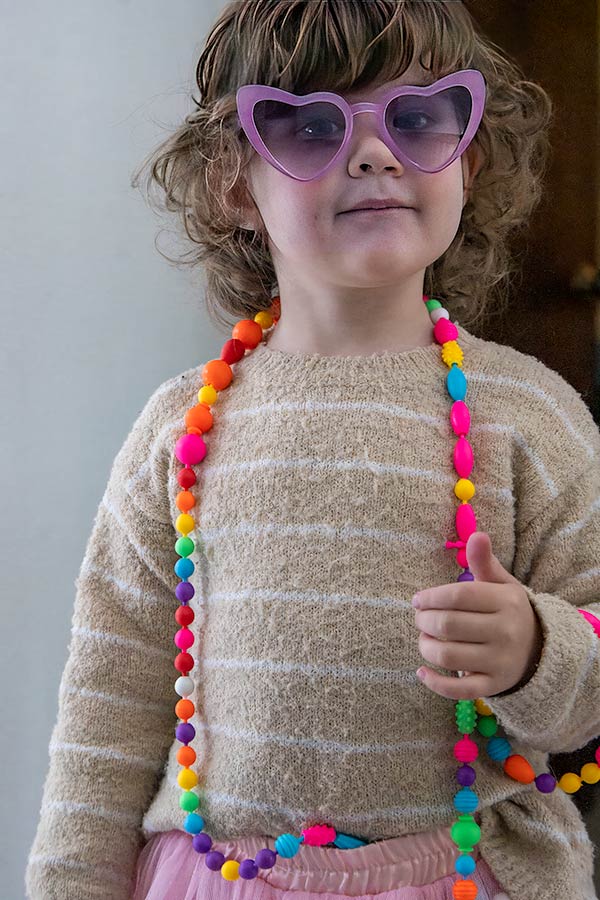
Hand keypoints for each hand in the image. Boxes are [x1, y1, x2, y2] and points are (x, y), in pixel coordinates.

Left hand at [412, 531, 543, 699]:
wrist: (538, 648)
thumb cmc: (506, 610)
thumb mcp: (500, 584)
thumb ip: (484, 562)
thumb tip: (477, 534)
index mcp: (505, 602)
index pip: (458, 596)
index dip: (431, 597)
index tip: (417, 600)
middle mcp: (505, 632)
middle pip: (449, 625)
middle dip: (424, 621)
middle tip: (418, 619)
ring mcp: (500, 662)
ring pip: (449, 657)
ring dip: (426, 647)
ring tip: (424, 638)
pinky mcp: (493, 686)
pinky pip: (459, 690)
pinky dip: (435, 683)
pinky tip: (422, 671)